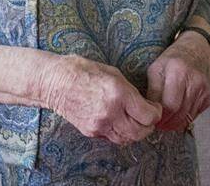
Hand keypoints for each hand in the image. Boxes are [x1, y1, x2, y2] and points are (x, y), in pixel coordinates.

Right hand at [39, 54, 162, 145]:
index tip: (154, 108)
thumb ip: (129, 91)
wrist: (54, 82)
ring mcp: (100, 125)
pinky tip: (117, 122)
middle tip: (147, 117)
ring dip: (134, 132)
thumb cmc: (82, 70)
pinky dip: (119, 133)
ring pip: (127, 139)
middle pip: (141, 132)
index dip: (156, 113)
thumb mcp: (112, 72)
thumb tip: (142, 104)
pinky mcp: (91, 132)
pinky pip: (112, 138)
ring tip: (133, 121)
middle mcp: (111, 112)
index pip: (148, 116)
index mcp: (118, 93)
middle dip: (148, 126)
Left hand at [145, 32, 209, 130]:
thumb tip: (149, 110)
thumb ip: (153, 89)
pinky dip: (184, 119)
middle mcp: (193, 81)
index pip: (167, 104)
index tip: (151, 118)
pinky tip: (176, 117)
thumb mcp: (157, 67)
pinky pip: (195, 115)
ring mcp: (203, 90)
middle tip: (157, 124)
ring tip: (165, 123)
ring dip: (174, 124)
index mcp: (177, 71)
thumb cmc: (174, 58)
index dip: (158, 115)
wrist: (198, 50)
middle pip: (178, 113)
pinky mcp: (208, 97)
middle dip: (165, 122)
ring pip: (187, 117)